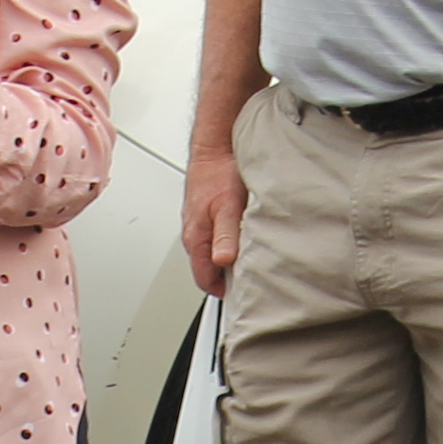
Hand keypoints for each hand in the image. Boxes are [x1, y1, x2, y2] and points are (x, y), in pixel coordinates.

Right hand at [183, 148, 246, 298]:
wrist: (215, 146)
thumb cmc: (219, 173)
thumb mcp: (228, 206)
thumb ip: (225, 235)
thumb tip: (222, 261)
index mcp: (195, 237)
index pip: (204, 279)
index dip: (222, 292)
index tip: (241, 297)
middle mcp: (193, 234)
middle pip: (207, 269)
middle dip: (226, 279)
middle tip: (249, 283)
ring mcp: (198, 224)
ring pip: (211, 254)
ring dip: (227, 261)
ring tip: (248, 263)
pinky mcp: (206, 214)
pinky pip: (214, 239)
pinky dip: (227, 245)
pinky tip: (242, 240)